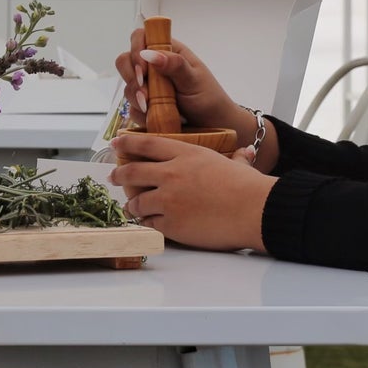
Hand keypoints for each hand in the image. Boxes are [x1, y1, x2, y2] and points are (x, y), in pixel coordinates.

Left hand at [109, 133, 274, 250]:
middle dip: (119, 174)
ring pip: (137, 201)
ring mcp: (169, 200)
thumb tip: (247, 152)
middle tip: (112, 176)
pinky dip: (146, 223)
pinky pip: (149, 223)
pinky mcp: (171, 224)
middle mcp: (172, 174)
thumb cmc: (249, 187)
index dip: (128, 143)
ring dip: (132, 205)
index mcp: (186, 154)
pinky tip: (147, 224)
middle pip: (133, 172)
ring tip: (130, 207)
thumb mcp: (237, 164)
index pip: (147, 144)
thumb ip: (235, 157)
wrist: (254, 210)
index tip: (116, 143)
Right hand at [115, 29, 258, 144]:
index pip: (141, 37)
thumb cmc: (209, 99)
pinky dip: (140, 113)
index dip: (136, 49)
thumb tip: (150, 53)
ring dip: (136, 97)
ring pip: (127, 85)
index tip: (143, 69)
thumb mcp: (194, 80)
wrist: (214, 127)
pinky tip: (154, 118)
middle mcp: (154, 66)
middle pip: (126, 60)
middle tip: (145, 93)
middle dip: (132, 77)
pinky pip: (132, 107)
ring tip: (151, 108)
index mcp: (167, 52)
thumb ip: (174, 65)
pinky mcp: (145, 105)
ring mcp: (148, 87)